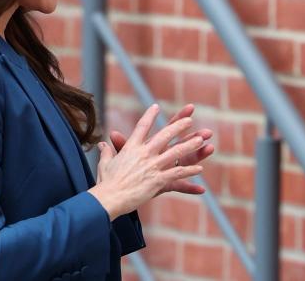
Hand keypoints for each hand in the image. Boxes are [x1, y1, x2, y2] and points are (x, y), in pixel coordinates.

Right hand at [88, 104, 204, 219]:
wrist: (108, 198)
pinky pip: (177, 173)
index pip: (141, 127)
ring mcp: (152, 166)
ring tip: (202, 140)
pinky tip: (200, 169)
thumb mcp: (105, 163)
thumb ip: (106, 152)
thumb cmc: (106, 182)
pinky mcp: (158, 180)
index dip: (149, 116)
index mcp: (131, 148)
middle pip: (164, 135)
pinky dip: (189, 171)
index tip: (155, 107)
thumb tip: (101, 144)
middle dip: (178, 126)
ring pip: (176, 152)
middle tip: (189, 120)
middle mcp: (143, 153)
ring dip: (190, 145)